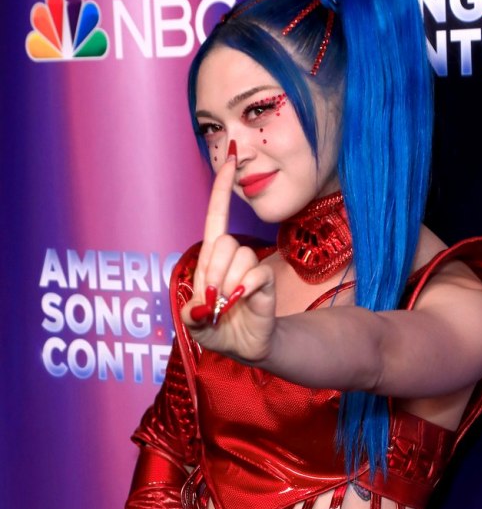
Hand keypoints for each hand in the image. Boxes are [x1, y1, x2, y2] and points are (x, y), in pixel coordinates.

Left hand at [181, 145, 276, 361]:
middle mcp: (231, 259)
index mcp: (211, 259)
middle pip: (223, 242)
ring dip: (228, 284)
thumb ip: (190, 312)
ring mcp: (249, 270)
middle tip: (212, 296)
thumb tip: (203, 301)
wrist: (243, 348)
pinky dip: (246, 289)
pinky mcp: (265, 284)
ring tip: (227, 304)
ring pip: (240, 257)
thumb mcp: (193, 323)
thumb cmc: (216, 329)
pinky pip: (255, 274)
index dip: (222, 190)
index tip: (231, 161)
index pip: (216, 217)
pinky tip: (243, 301)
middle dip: (214, 271)